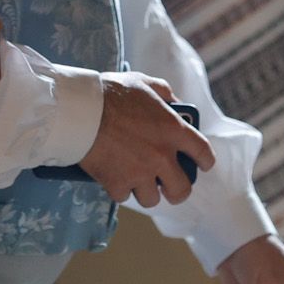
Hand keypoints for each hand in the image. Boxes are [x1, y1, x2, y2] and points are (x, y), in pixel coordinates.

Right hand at [77, 72, 214, 207]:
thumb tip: (176, 104)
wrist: (79, 110)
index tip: (202, 165)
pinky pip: (123, 196)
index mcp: (173, 130)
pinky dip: (118, 189)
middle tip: (168, 186)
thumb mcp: (144, 83)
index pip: (203, 153)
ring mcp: (140, 173)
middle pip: (182, 190)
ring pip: (152, 199)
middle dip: (176, 191)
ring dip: (145, 191)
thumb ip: (165, 94)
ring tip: (136, 181)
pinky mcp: (117, 184)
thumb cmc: (111, 93)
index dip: (205, 162)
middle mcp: (162, 156)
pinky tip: (113, 177)